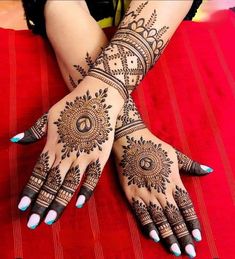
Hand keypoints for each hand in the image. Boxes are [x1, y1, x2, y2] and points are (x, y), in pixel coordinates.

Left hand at [15, 77, 122, 228]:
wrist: (97, 97)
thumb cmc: (72, 105)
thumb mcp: (49, 115)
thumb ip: (34, 131)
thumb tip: (14, 140)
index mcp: (53, 145)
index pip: (38, 173)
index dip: (30, 191)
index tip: (22, 207)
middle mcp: (66, 154)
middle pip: (51, 184)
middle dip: (40, 204)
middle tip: (32, 223)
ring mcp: (84, 156)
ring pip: (69, 184)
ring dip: (59, 203)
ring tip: (50, 219)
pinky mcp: (100, 155)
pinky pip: (93, 177)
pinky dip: (86, 191)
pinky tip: (78, 204)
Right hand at [113, 128, 211, 257]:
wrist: (131, 141)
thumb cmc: (154, 147)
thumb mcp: (176, 154)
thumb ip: (191, 165)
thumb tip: (208, 170)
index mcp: (174, 181)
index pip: (186, 206)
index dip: (192, 222)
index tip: (197, 237)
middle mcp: (162, 190)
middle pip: (175, 217)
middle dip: (183, 236)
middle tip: (189, 252)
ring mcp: (146, 192)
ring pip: (160, 218)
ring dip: (168, 235)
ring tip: (174, 250)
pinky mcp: (132, 193)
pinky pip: (141, 213)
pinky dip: (148, 225)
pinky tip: (154, 236)